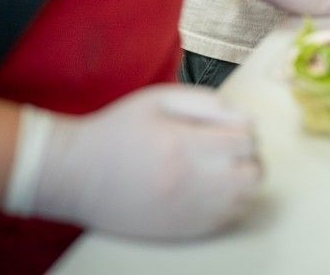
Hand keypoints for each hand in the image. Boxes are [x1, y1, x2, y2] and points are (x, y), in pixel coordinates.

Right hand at [6, 86, 260, 239]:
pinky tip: (211, 190)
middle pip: (254, 172)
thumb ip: (205, 102)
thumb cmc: (116, 133)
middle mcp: (191, 182)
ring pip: (245, 199)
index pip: (246, 139)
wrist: (76, 175)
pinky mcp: (182, 231)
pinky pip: (227, 220)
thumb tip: (241, 116)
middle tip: (230, 149)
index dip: (244, 130)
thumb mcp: (158, 99)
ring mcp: (187, 211)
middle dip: (249, 156)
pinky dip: (230, 204)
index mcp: (184, 145)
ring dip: (242, 181)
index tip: (230, 128)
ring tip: (220, 169)